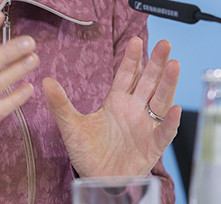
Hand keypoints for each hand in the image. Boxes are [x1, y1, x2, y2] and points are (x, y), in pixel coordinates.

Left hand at [43, 37, 180, 177]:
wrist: (98, 180)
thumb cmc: (87, 153)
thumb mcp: (71, 126)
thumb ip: (60, 104)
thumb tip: (46, 81)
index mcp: (116, 102)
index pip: (126, 75)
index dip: (132, 58)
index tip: (136, 41)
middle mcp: (134, 110)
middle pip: (148, 82)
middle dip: (156, 63)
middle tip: (164, 43)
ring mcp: (145, 126)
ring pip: (160, 101)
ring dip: (168, 84)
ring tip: (173, 65)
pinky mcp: (152, 146)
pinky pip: (164, 132)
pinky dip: (170, 122)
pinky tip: (174, 110)